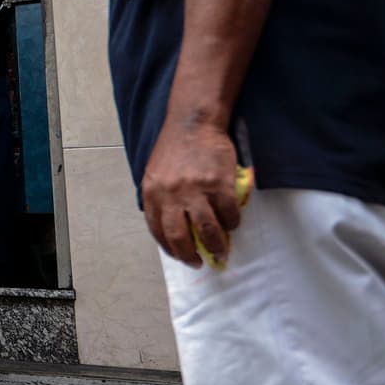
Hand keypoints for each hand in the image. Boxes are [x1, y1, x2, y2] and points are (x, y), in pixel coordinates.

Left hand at [141, 119, 242, 267]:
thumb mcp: (155, 174)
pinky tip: (232, 223)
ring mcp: (196, 190)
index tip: (180, 256)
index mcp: (152, 193)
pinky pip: (228, 214)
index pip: (157, 230)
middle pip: (180, 237)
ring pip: (207, 230)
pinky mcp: (219, 184)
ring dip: (216, 245)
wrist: (193, 122)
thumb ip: (160, 198)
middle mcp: (171, 194)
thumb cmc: (174, 149)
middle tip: (199, 262)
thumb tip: (170, 228)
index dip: (169, 248)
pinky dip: (232, 223)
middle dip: (190, 255)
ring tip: (220, 250)